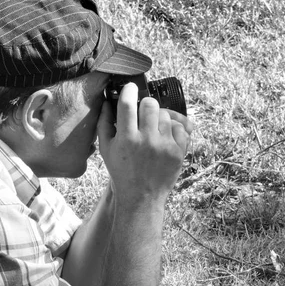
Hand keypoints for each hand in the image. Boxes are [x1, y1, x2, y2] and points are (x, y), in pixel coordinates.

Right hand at [97, 83, 192, 207]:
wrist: (142, 198)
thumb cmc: (122, 172)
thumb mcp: (106, 150)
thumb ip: (104, 124)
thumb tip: (107, 102)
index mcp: (126, 139)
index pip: (127, 104)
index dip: (129, 90)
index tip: (130, 87)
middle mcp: (146, 141)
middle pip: (150, 104)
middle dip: (145, 104)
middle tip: (143, 112)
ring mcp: (165, 146)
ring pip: (166, 115)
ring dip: (159, 118)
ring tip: (153, 129)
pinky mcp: (178, 152)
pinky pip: (180, 128)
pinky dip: (173, 128)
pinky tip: (165, 136)